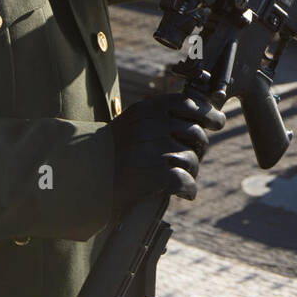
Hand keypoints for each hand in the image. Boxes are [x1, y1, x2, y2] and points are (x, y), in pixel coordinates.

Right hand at [110, 94, 224, 207]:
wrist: (79, 178)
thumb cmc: (109, 155)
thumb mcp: (132, 125)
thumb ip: (160, 119)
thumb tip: (203, 118)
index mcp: (145, 110)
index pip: (187, 103)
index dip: (207, 112)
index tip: (217, 121)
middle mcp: (149, 125)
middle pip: (195, 133)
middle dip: (198, 148)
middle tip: (192, 158)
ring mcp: (150, 149)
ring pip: (191, 159)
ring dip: (190, 172)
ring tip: (181, 178)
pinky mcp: (150, 174)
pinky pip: (184, 180)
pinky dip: (189, 189)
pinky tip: (186, 193)